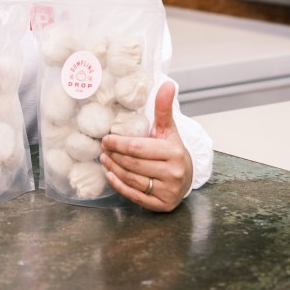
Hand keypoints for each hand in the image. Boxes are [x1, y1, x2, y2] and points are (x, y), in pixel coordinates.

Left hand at [99, 80, 192, 211]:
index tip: (106, 139)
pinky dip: (119, 186)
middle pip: (133, 165)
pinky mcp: (162, 205)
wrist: (186, 176)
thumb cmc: (172, 150)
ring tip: (104, 159)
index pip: (139, 148)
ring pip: (132, 180)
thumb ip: (163, 108)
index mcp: (174, 153)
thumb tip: (167, 84)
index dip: (119, 143)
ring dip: (114, 169)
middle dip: (114, 156)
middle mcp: (173, 173)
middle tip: (102, 149)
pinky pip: (135, 196)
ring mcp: (168, 191)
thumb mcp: (168, 129)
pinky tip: (110, 175)